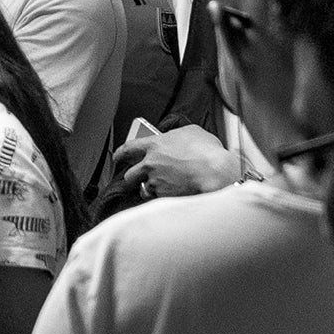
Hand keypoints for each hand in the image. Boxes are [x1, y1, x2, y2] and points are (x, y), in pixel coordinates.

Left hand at [111, 124, 236, 198]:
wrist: (215, 174)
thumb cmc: (207, 152)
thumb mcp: (192, 132)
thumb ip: (178, 135)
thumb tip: (178, 138)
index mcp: (154, 145)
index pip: (128, 148)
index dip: (120, 154)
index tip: (117, 158)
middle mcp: (150, 164)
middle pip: (130, 174)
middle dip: (134, 177)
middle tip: (141, 177)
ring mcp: (156, 182)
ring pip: (143, 190)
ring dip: (149, 190)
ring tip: (161, 187)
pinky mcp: (164, 198)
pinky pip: (157, 200)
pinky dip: (162, 199)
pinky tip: (173, 195)